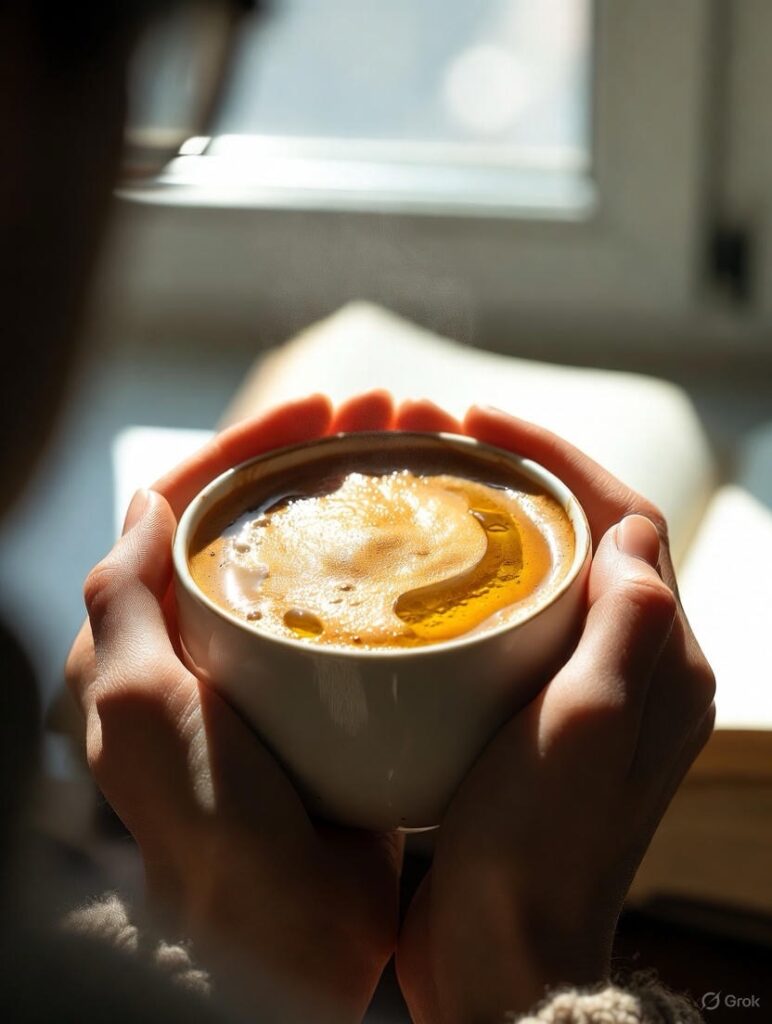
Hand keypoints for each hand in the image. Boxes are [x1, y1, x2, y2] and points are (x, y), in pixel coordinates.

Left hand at [66, 392, 401, 1023]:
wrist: (283, 940)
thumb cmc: (205, 829)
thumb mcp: (139, 711)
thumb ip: (122, 605)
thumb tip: (145, 502)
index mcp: (156, 632)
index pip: (195, 501)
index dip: (254, 441)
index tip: (321, 405)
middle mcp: (216, 639)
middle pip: (268, 515)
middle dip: (326, 452)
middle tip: (393, 414)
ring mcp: (283, 665)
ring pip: (322, 553)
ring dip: (369, 497)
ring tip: (426, 453)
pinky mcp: (341, 696)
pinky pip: (365, 611)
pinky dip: (398, 567)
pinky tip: (440, 541)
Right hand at [393, 402, 715, 1023]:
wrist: (499, 949)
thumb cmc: (541, 845)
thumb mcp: (590, 727)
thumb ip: (629, 626)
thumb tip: (631, 533)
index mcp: (662, 662)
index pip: (626, 522)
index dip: (559, 458)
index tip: (481, 422)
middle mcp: (631, 669)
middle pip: (588, 536)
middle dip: (527, 475)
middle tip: (448, 440)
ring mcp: (580, 692)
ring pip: (548, 573)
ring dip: (501, 521)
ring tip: (435, 486)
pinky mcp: (531, 716)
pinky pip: (515, 621)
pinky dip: (478, 581)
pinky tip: (424, 574)